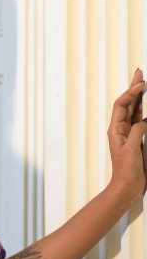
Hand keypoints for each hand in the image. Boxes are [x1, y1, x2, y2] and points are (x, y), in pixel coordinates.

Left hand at [108, 68, 146, 206]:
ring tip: (143, 83)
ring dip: (139, 96)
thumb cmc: (126, 170)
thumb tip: (144, 121)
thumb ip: (138, 132)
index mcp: (115, 129)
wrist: (128, 185)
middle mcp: (120, 128)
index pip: (122, 104)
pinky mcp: (136, 138)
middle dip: (133, 88)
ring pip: (134, 109)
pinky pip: (140, 120)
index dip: (131, 92)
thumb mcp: (131, 149)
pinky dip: (144, 110)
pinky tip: (146, 105)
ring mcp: (128, 132)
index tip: (142, 83)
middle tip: (140, 73)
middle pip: (127, 103)